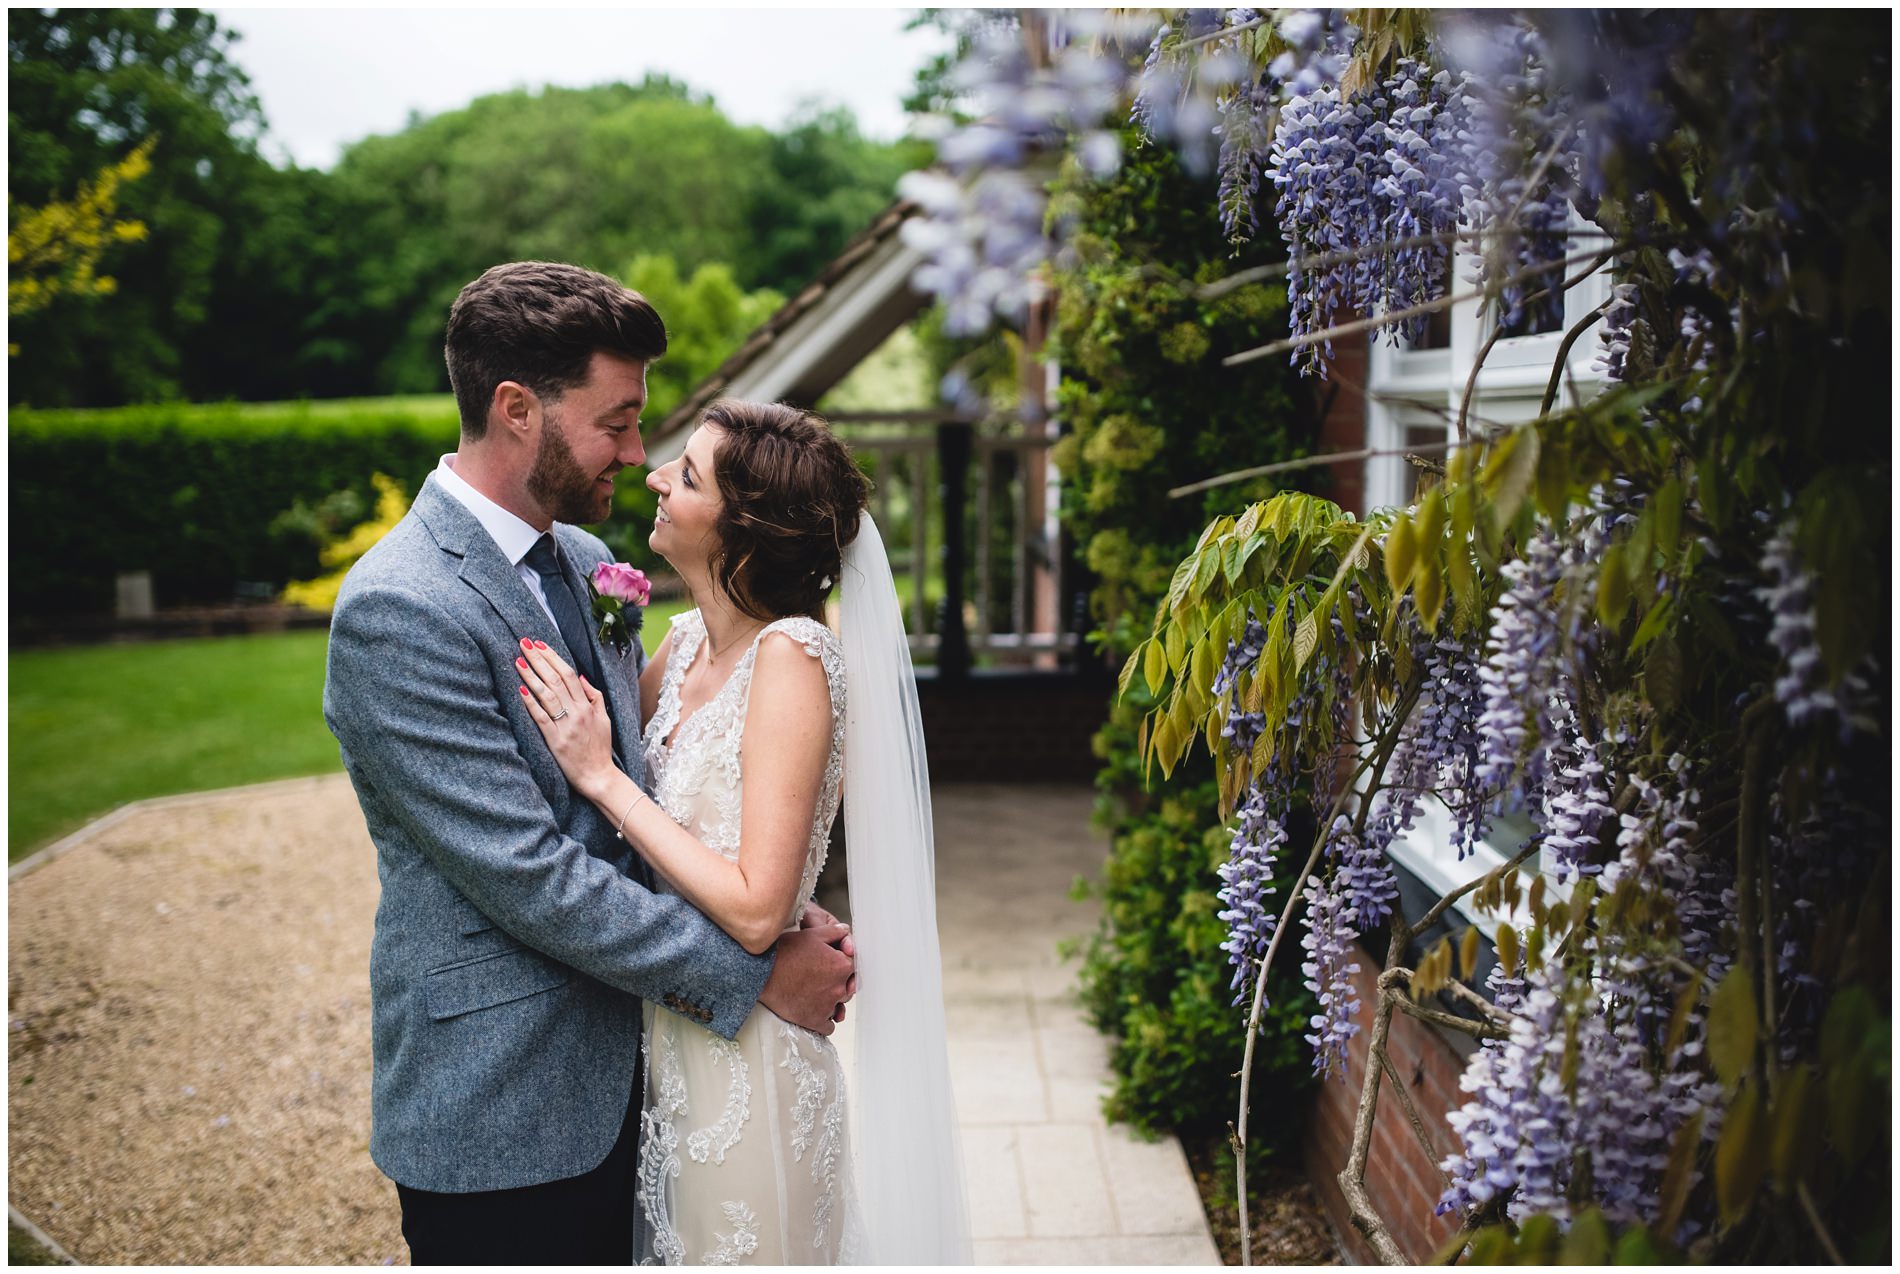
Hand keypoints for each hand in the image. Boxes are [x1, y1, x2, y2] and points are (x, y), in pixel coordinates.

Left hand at [516, 639, 615, 797]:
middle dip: (538, 660)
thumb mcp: (604, 719)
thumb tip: (580, 677)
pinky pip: (541, 717)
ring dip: (531, 676)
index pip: (568, 675)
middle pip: (555, 680)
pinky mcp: (555, 740)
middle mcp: (577, 713)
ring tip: (518, 661)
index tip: (540, 644)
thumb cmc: (600, 748)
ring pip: (546, 695)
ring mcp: (566, 726)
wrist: (599, 776)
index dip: (553, 658)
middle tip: (524, 644)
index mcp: (588, 706)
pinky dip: (530, 703)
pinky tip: (520, 689)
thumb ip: (595, 697)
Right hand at [760, 922, 855, 1035]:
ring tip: (815, 992)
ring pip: (839, 1006)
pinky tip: (814, 1009)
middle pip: (848, 987)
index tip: (832, 963)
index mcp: (841, 966)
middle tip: (821, 977)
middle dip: (840, 982)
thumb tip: (846, 931)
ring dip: (832, 1000)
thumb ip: (835, 932)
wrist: (762, 973)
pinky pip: (829, 1026)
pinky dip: (824, 1019)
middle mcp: (838, 988)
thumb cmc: (785, 952)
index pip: (854, 966)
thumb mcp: (812, 934)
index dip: (843, 963)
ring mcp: (827, 1006)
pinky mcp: (815, 1021)